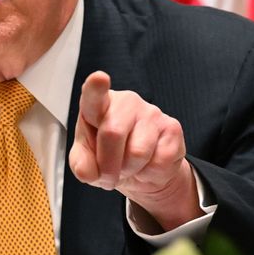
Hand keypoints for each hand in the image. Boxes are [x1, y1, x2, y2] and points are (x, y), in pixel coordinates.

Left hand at [68, 71, 200, 231]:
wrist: (142, 171)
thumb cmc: (110, 156)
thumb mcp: (87, 162)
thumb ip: (81, 164)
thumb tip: (87, 172)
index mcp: (99, 105)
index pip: (95, 94)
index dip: (96, 87)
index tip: (99, 78)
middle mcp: (126, 103)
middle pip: (113, 133)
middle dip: (108, 165)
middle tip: (108, 176)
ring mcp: (151, 112)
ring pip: (137, 152)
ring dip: (129, 170)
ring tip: (128, 167)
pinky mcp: (172, 128)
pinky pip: (159, 161)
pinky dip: (149, 173)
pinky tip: (147, 165)